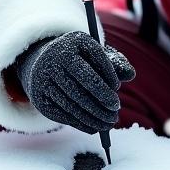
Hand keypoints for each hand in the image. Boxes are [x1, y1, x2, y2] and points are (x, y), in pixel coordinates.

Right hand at [12, 31, 135, 134]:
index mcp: (74, 40)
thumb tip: (131, 74)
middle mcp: (54, 57)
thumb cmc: (80, 60)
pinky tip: (94, 128)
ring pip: (72, 101)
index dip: (107, 74)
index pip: (95, 57)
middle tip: (116, 109)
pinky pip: (62, 114)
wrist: (44, 64)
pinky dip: (80, 123)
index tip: (116, 87)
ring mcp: (43, 78)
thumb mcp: (96, 56)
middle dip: (102, 98)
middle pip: (82, 81)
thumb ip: (115, 64)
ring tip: (109, 123)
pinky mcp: (39, 98)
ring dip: (93, 115)